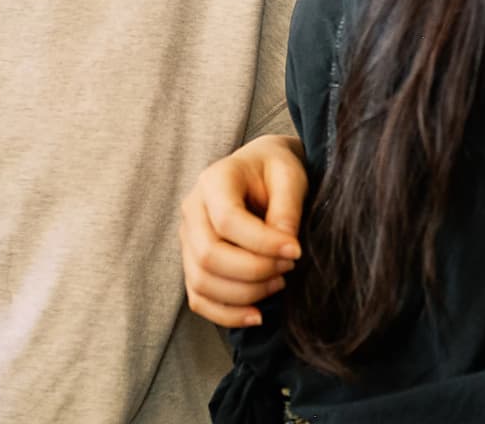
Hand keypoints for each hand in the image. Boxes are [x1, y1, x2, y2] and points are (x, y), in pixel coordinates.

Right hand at [179, 134, 305, 327]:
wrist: (260, 170)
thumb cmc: (276, 170)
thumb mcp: (290, 176)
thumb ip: (287, 208)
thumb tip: (286, 247)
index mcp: (214, 180)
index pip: (227, 220)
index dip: (263, 243)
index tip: (296, 251)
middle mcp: (192, 210)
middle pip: (209, 255)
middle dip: (255, 271)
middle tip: (289, 266)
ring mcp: (188, 239)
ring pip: (201, 282)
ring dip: (245, 293)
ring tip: (279, 282)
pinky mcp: (193, 263)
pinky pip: (199, 299)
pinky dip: (226, 314)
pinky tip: (257, 314)